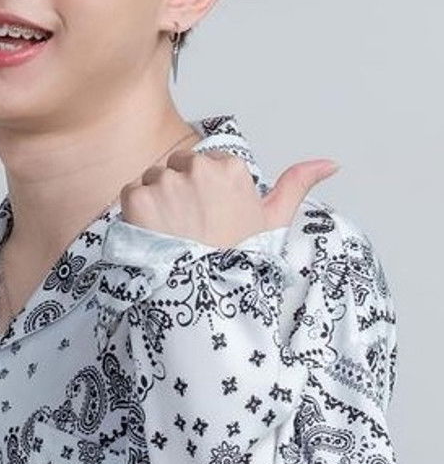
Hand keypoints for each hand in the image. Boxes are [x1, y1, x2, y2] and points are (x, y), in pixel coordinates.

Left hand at [120, 146, 339, 247]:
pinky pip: (131, 194)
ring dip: (157, 203)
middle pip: (177, 168)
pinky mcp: (138, 198)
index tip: (209, 219)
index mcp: (231, 167)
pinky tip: (156, 238)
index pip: (204, 164)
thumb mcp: (274, 222)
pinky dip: (137, 215)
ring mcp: (166, 182)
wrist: (206, 299)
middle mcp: (198, 168)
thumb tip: (331, 163)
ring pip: (153, 180)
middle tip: (191, 231)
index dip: (204, 193)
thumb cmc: (240, 262)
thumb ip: (297, 184)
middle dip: (180, 192)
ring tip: (173, 237)